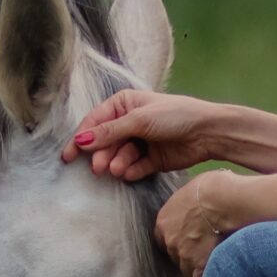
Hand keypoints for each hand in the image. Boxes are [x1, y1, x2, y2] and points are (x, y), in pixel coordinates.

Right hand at [60, 90, 224, 180]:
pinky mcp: (151, 160)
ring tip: (119, 169)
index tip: (68, 155)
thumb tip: (80, 141)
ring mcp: (140, 142)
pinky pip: (134, 167)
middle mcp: (129, 122)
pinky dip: (131, 171)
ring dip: (117, 163)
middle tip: (98, 167)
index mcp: (123, 104)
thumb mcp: (139, 120)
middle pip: (105, 142)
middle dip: (101, 154)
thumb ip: (109, 132)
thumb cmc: (175, 115)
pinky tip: (132, 172)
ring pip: (118, 156)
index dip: (81, 138)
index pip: (95, 122)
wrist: (208, 132)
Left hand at [154, 172, 250, 276]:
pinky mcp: (200, 266)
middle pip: (176, 254)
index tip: (188, 238)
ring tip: (215, 260)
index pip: (163, 238)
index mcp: (164, 221)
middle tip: (205, 248)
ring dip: (198, 266)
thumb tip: (194, 203)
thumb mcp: (192, 188)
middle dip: (188, 253)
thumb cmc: (214, 188)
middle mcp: (170, 241)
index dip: (176, 239)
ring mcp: (185, 256)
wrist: (228, 201)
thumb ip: (187, 204)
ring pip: (188, 268)